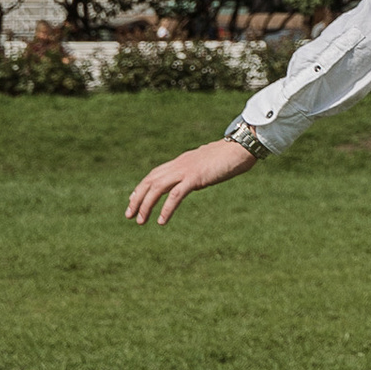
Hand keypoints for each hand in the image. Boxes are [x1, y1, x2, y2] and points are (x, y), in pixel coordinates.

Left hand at [125, 134, 260, 226]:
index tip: (132, 200)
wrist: (241, 149)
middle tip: (129, 215)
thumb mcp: (208, 165)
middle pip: (150, 180)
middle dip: (137, 198)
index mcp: (181, 162)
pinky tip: (161, 221)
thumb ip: (198, 172)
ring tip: (140, 221)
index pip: (154, 174)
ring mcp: (186, 170)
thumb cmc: (229, 157)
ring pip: (157, 188)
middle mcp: (179, 164)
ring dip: (146, 205)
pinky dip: (166, 208)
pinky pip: (176, 195)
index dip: (142, 187)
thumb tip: (196, 179)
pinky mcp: (195, 177)